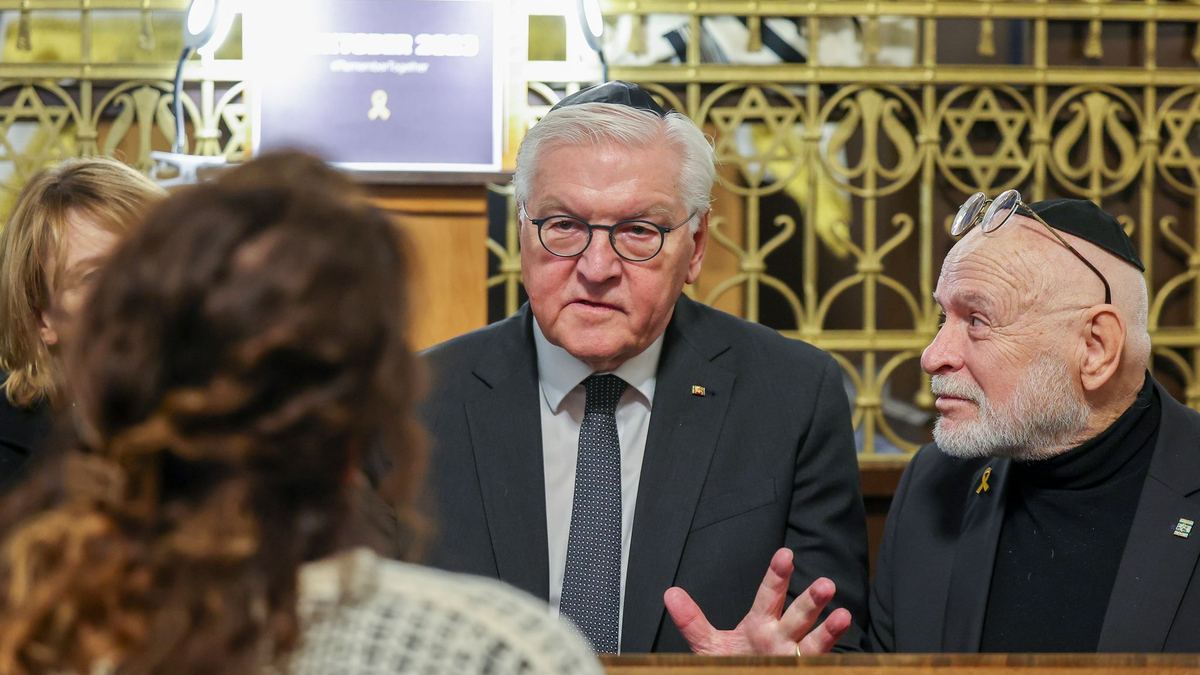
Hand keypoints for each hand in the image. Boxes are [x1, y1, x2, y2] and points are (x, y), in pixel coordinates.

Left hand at [663, 547, 850, 655]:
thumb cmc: (733, 663)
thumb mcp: (708, 644)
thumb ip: (692, 621)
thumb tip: (670, 593)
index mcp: (760, 624)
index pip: (770, 595)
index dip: (777, 575)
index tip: (785, 554)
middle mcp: (782, 638)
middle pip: (798, 616)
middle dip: (811, 600)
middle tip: (826, 583)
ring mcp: (792, 659)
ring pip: (813, 644)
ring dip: (829, 630)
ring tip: (843, 615)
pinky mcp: (800, 673)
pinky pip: (817, 667)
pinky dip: (830, 662)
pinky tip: (843, 658)